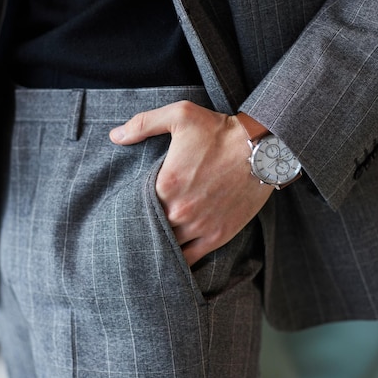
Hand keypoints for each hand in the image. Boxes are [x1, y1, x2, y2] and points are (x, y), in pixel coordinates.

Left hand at [110, 101, 272, 264]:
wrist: (262, 149)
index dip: (130, 207)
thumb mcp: (180, 115)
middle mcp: (180, 210)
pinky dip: (179, 261)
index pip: (136, 205)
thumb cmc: (220, 131)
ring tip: (150, 245)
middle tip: (133, 229)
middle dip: (142, 227)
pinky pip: (191, 259)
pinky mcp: (218, 236)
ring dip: (159, 245)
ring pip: (168, 246)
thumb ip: (143, 123)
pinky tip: (170, 262)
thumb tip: (115, 136)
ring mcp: (199, 227)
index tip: (127, 206)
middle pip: (150, 228)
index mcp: (166, 184)